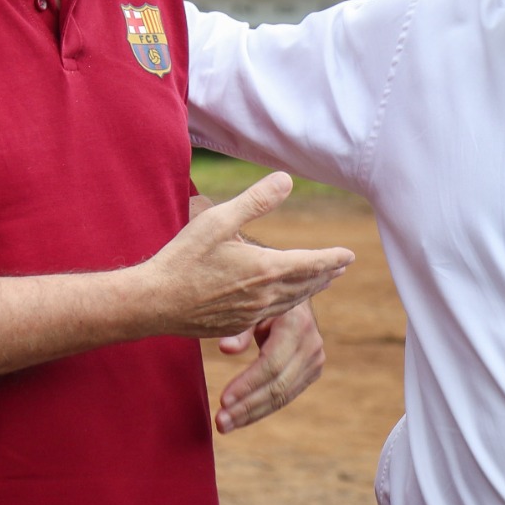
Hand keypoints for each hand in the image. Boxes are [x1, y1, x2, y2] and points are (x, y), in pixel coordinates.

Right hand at [147, 172, 353, 338]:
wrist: (154, 303)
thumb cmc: (183, 258)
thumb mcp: (219, 220)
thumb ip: (255, 201)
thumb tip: (286, 179)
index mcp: (265, 268)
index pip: (311, 263)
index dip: (332, 258)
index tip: (350, 254)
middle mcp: (265, 295)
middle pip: (306, 284)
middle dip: (326, 274)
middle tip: (342, 266)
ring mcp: (251, 313)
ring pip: (291, 301)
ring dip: (310, 289)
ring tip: (322, 281)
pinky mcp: (237, 324)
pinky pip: (272, 314)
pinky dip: (288, 304)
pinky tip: (284, 301)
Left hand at [214, 302, 324, 432]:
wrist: (296, 299)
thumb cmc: (266, 301)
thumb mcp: (253, 307)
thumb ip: (240, 328)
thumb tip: (225, 349)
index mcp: (296, 324)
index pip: (271, 364)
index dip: (247, 384)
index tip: (223, 400)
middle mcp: (311, 345)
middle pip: (278, 385)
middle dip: (247, 406)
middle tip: (220, 422)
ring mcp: (315, 360)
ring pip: (283, 396)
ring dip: (252, 413)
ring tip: (225, 425)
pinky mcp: (312, 371)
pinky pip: (286, 396)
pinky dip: (262, 408)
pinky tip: (241, 417)